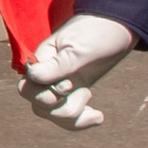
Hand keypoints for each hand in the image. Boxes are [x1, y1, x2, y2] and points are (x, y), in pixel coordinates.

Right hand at [20, 15, 135, 129]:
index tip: (70, 83)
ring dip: (74, 116)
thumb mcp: (79, 49)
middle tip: (85, 92)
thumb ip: (57, 65)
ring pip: (53, 114)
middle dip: (62, 108)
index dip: (46, 94)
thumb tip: (31, 76)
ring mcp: (60, 84)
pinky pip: (68, 115)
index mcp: (42, 60)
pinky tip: (98, 116)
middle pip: (39, 106)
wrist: (120, 26)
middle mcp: (48, 75)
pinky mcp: (75, 92)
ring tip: (92, 100)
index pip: (27, 89)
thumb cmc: (98, 31)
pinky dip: (82, 121)